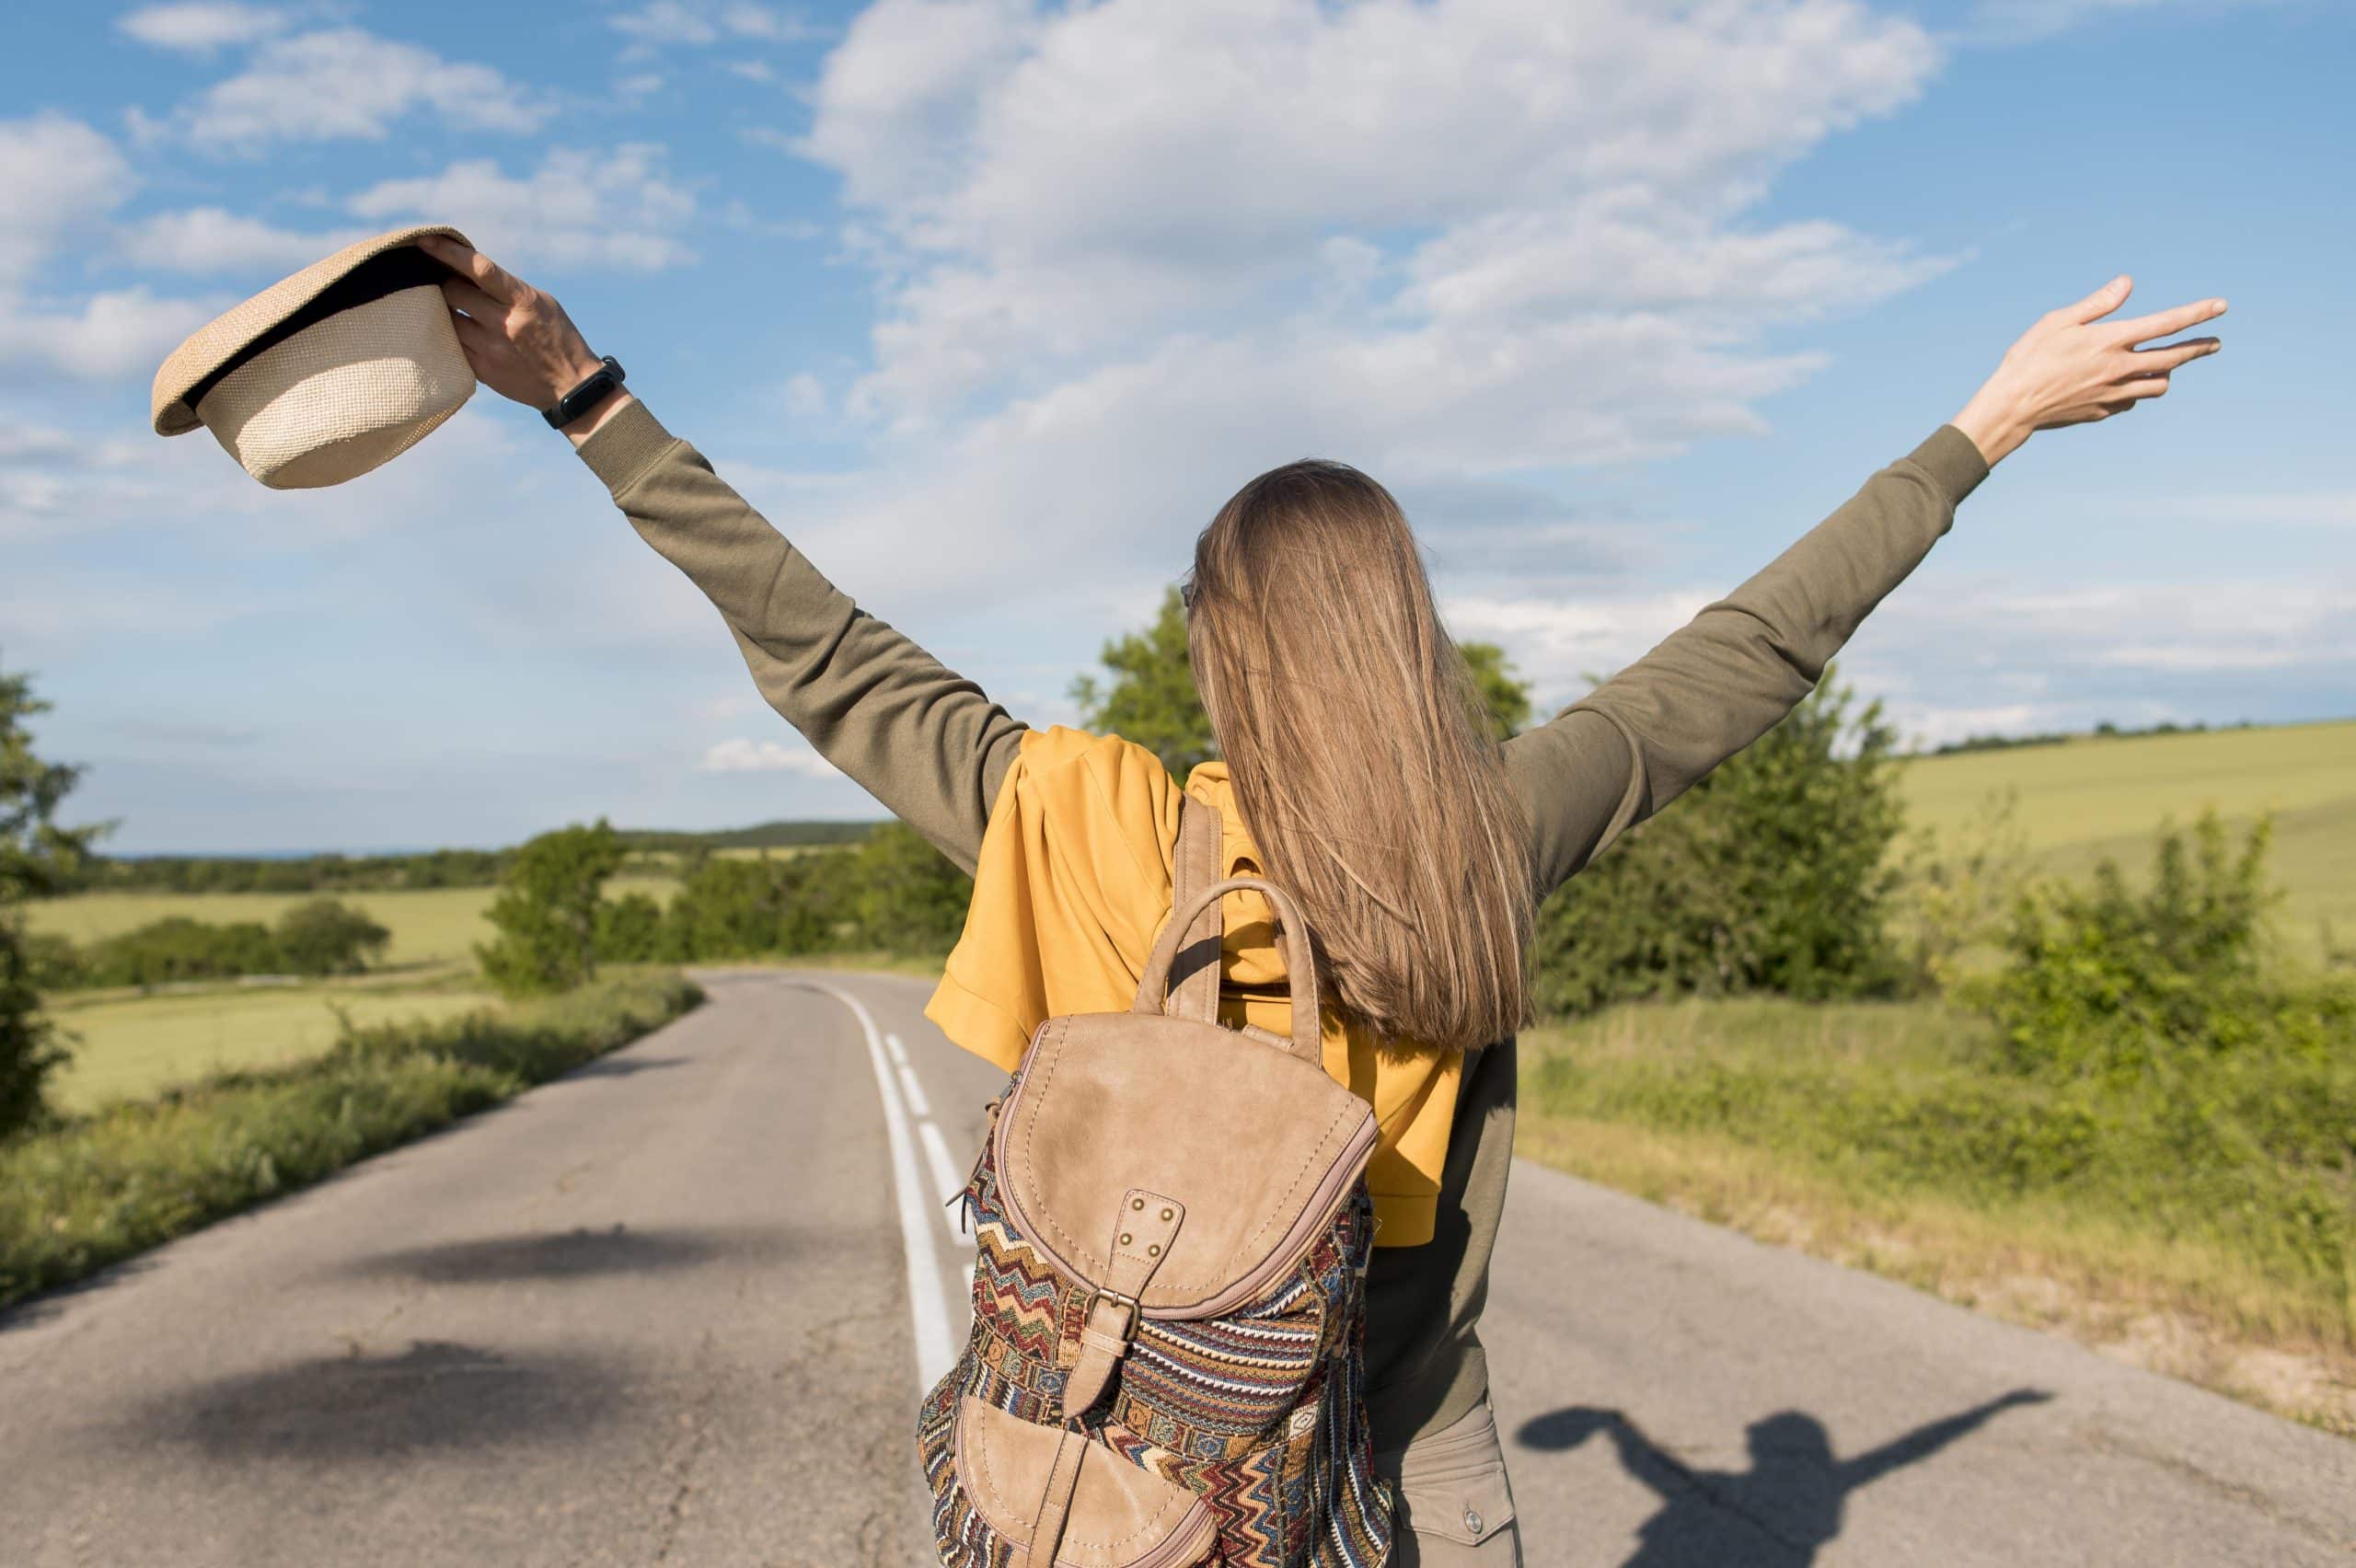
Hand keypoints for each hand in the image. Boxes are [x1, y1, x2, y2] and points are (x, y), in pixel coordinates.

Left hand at [416, 234, 630, 442]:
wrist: (571, 386)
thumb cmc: (558, 337)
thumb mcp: (542, 303)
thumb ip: (508, 289)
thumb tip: (467, 271)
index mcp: (523, 301)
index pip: (480, 269)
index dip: (449, 252)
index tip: (425, 241)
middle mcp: (505, 324)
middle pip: (453, 292)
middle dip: (448, 285)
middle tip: (450, 285)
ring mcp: (491, 349)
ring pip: (447, 319)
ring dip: (446, 311)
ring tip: (454, 310)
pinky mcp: (482, 371)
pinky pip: (452, 345)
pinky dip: (452, 336)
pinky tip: (462, 334)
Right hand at [1949, 275, 2225, 467]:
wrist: (2011, 407)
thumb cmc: (2029, 358)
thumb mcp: (2058, 321)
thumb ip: (2097, 304)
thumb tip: (2127, 283)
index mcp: (2110, 341)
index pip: (2166, 324)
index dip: (2196, 313)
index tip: (2221, 306)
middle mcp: (2118, 368)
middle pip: (2174, 358)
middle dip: (2199, 349)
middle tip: (2215, 343)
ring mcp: (2113, 394)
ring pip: (2159, 385)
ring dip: (2168, 373)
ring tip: (2167, 365)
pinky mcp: (2103, 412)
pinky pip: (2132, 401)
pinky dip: (2136, 391)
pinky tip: (2126, 385)